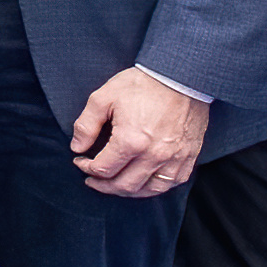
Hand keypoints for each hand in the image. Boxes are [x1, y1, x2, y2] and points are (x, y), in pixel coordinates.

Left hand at [70, 67, 211, 198]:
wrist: (181, 75)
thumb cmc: (142, 84)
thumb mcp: (104, 98)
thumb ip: (86, 125)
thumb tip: (77, 147)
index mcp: (131, 141)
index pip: (103, 169)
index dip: (86, 168)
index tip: (80, 161)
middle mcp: (154, 155)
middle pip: (124, 185)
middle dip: (103, 186)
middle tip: (93, 180)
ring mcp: (174, 158)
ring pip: (149, 190)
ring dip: (128, 191)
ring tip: (115, 184)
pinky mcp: (189, 155)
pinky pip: (172, 182)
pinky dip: (156, 187)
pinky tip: (145, 181)